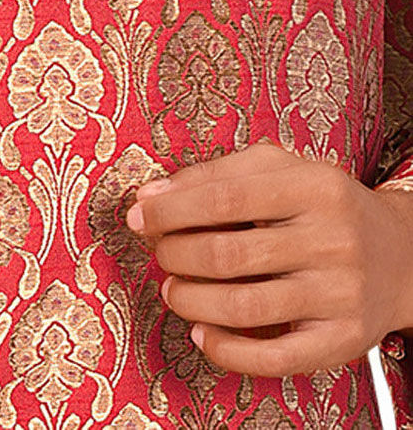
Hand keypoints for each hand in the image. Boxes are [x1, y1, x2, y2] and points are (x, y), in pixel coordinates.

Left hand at [124, 141, 412, 375]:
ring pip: (245, 307)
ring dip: (191, 300)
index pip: (224, 198)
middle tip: (161, 253)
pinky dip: (226, 350)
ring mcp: (339, 293)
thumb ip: (215, 174)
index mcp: (313, 187)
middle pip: (228, 254)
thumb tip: (152, 197)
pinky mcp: (341, 340)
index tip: (140, 216)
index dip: (171, 210)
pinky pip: (274, 357)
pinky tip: (203, 332)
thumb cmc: (323, 206)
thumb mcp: (278, 169)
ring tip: (174, 289)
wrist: (400, 254)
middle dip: (176, 254)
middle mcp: (331, 240)